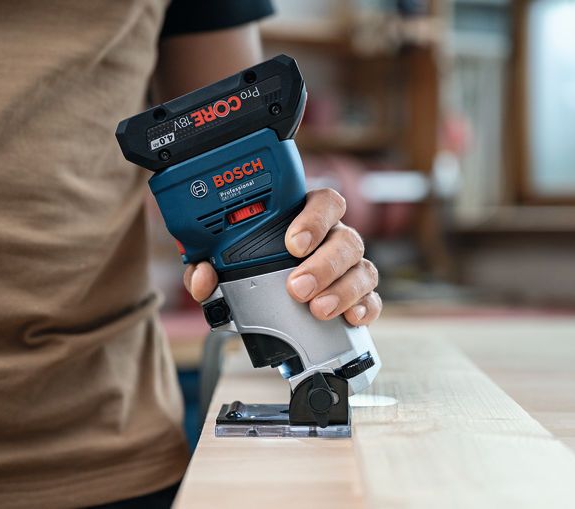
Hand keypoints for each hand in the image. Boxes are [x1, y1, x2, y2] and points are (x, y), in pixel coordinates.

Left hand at [183, 188, 381, 325]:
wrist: (261, 299)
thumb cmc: (247, 267)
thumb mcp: (221, 263)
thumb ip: (206, 266)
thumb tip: (202, 278)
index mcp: (303, 219)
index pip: (323, 202)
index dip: (314, 218)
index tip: (294, 243)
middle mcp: (331, 238)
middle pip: (345, 238)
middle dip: (323, 264)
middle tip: (297, 287)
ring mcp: (348, 266)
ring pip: (363, 268)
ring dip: (342, 289)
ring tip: (318, 309)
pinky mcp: (358, 295)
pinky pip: (372, 298)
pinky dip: (365, 308)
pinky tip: (351, 318)